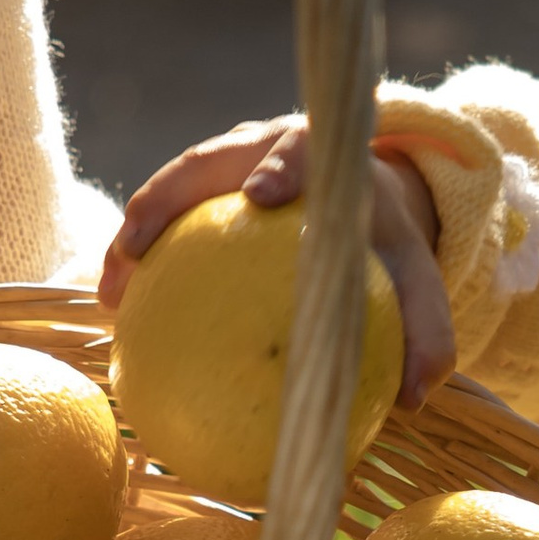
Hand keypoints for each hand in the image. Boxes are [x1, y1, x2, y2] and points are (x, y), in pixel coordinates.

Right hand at [101, 120, 455, 406]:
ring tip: (112, 289)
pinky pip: (161, 216)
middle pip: (208, 159)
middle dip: (169, 195)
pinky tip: (117, 306)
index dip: (280, 165)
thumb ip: (426, 328)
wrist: (363, 197)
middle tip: (140, 245)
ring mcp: (225, 160)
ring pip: (170, 186)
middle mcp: (264, 144)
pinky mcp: (200, 185)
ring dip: (134, 231)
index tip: (259, 195)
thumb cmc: (387, 242)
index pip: (302, 150)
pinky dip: (135, 253)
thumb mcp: (416, 277)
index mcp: (325, 157)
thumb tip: (417, 395)